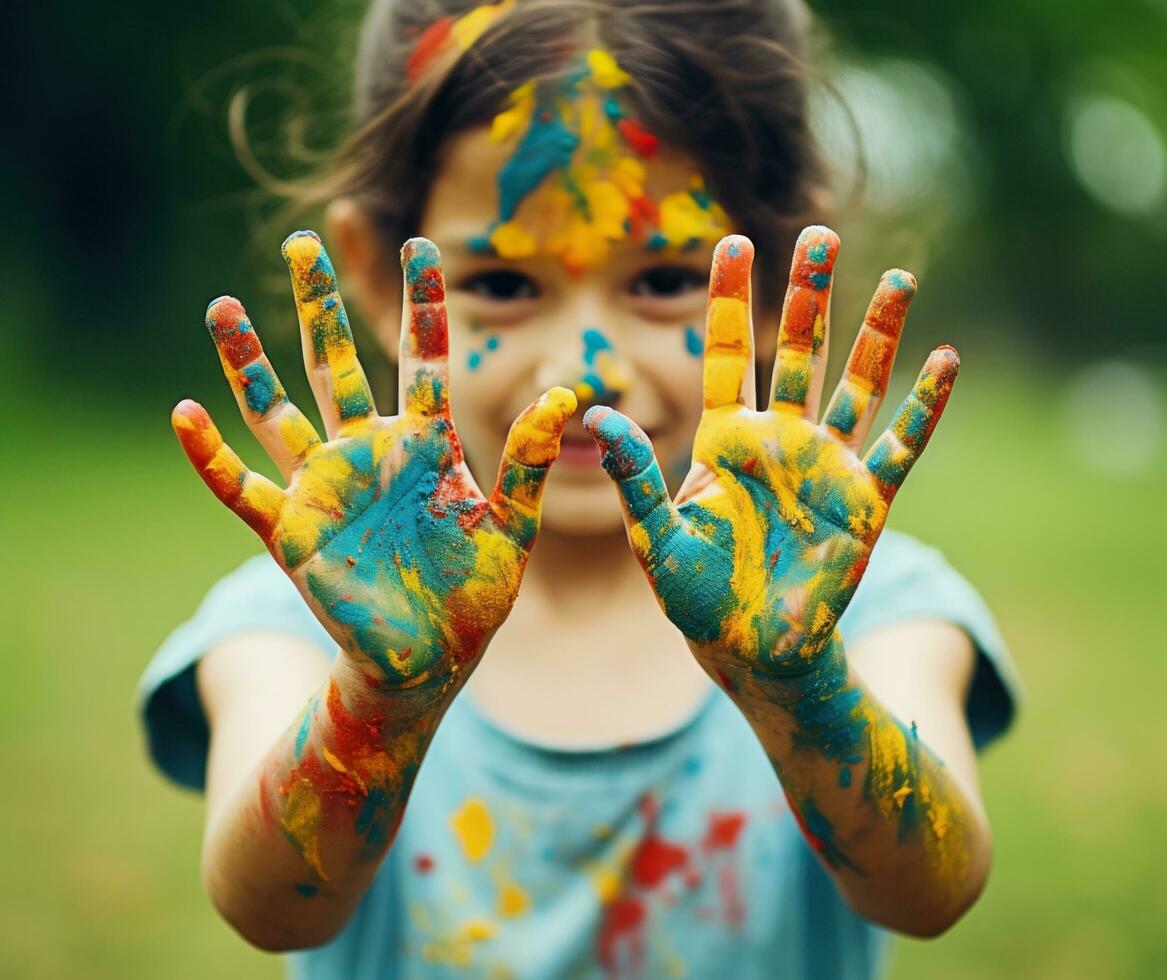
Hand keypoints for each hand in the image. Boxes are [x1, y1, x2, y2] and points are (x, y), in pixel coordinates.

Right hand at [173, 232, 574, 706]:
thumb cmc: (473, 594)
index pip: (421, 358)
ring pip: (277, 409)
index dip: (423, 303)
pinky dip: (211, 455)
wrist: (430, 660)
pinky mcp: (292, 531)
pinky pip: (241, 487)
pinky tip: (185, 413)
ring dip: (248, 362)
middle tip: (301, 241)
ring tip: (223, 306)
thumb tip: (565, 396)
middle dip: (321, 305)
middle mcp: (368, 453)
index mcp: (424, 446)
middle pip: (337, 364)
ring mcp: (325, 488)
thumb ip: (528, 463)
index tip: (423, 244)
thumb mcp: (511, 526)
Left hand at [584, 228, 957, 689]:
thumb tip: (596, 414)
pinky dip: (924, 406)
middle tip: (820, 233)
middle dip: (807, 294)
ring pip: (856, 385)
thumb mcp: (655, 538)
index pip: (725, 353)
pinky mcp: (865, 502)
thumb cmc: (698, 597)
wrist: (753, 649)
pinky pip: (901, 446)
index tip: (732, 240)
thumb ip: (634, 477)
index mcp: (725, 440)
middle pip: (796, 351)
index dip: (727, 298)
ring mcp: (826, 467)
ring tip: (899, 278)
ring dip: (878, 334)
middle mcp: (779, 441)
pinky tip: (945, 359)